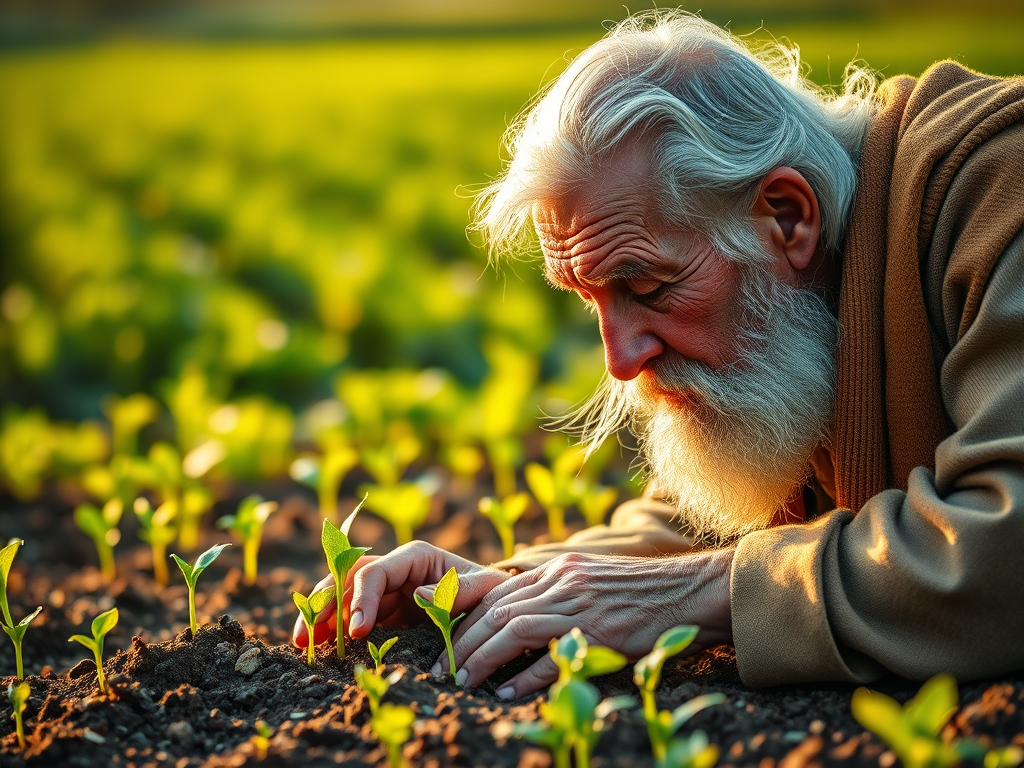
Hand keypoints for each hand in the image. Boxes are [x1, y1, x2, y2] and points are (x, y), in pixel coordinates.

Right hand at [292, 541, 510, 647]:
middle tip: (306, 634)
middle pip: (347, 577)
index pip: (375, 571)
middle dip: (325, 603)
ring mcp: (386, 589)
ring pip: (341, 594)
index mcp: (415, 556)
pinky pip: (351, 616)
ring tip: (301, 641)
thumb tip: (418, 594)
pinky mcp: (383, 611)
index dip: (360, 598)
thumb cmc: (491, 591)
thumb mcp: (485, 589)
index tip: (355, 630)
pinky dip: (333, 629)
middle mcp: (394, 568)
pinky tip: (316, 646)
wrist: (494, 603)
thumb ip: (457, 591)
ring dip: (320, 615)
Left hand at [440, 548, 734, 696]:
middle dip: (462, 640)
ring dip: (480, 657)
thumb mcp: (590, 579)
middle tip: (441, 667)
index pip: (497, 591)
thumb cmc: (640, 591)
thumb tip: (519, 615)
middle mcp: (562, 582)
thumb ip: (556, 590)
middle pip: (496, 610)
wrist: (688, 591)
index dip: (465, 616)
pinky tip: (505, 693)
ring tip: (461, 681)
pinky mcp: (599, 632)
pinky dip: (523, 677)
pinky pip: (551, 655)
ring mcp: (580, 605)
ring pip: (512, 629)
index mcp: (558, 569)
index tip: (443, 639)